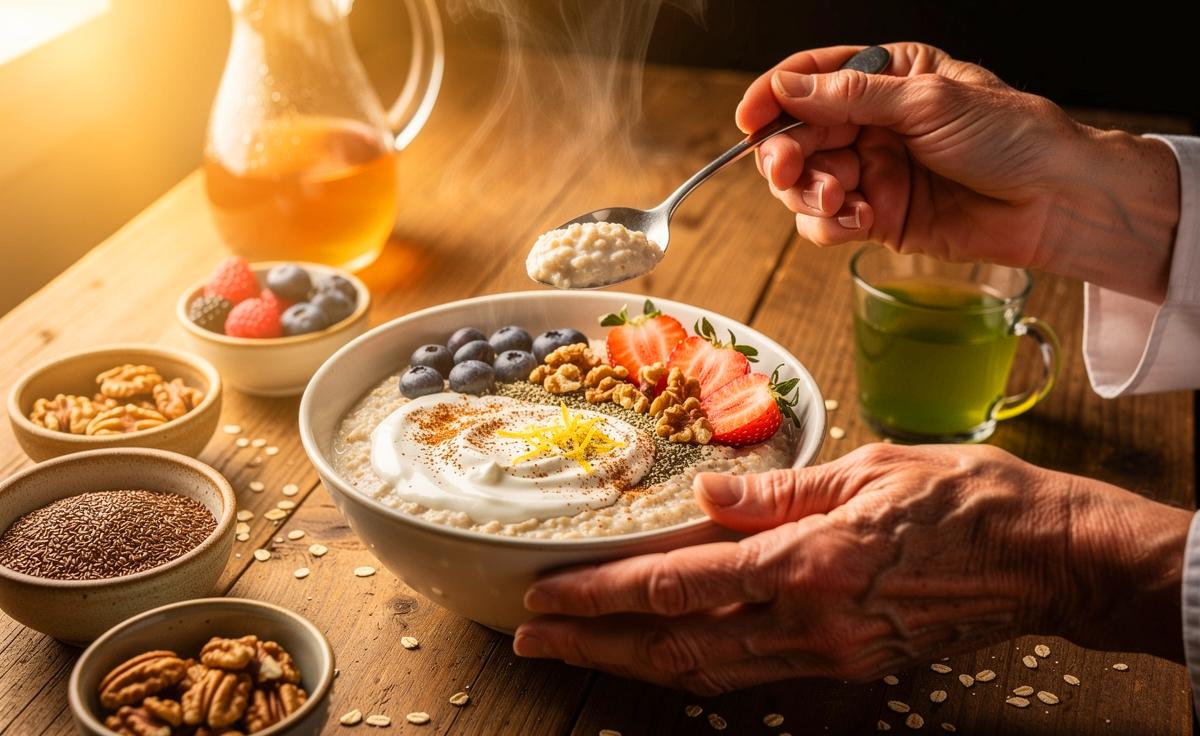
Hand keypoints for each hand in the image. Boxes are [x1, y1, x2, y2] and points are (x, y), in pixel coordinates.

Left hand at [513, 444, 1187, 693]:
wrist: (1047, 559)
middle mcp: (810, 620)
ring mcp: (829, 654)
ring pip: (706, 671)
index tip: (548, 591)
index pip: (679, 583)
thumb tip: (703, 498)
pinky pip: (752, 673)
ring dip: (631, 663)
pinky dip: (694, 668)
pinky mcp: (848, 667)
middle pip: (676, 643)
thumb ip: (779, 491)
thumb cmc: (966, 499)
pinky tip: (658, 658)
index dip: (603, 592)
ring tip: (573, 651)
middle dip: (594, 642)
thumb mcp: (870, 468)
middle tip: (531, 636)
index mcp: (809, 560)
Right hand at [736, 43, 1178, 302]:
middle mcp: (871, 123)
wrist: (1054, 201)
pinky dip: (831, 225)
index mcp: (885, 77)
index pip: (810, 79)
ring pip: (804, 184)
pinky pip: (827, 223)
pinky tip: (860, 220)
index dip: (773, 97)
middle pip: (798, 136)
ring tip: (841, 199)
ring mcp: (872, 171)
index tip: (749, 118)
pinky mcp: (877, 218)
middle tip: (790, 170)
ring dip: (809, 193)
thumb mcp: (928, 101)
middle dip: (787, 155)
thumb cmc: (1011, 136)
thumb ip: (852, 98)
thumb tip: (787, 89)